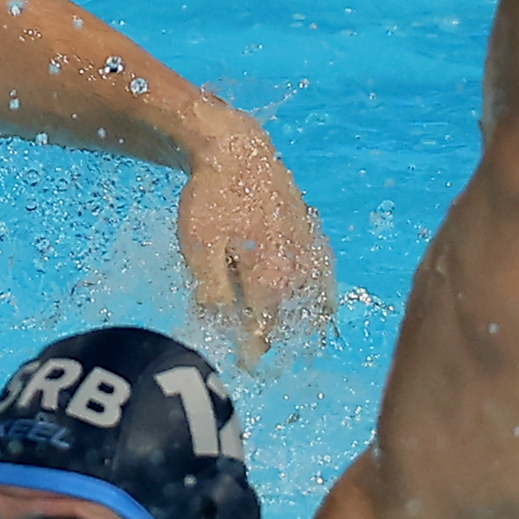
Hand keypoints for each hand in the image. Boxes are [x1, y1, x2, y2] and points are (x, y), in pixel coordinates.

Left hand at [174, 112, 338, 359]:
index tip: (244, 368)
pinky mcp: (315, 238)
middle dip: (267, 337)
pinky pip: (321, 279)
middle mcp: (298, 274)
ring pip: (304, 302)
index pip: (261, 334)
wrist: (238, 151)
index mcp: (269, 282)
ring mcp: (311, 255)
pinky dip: (315, 297)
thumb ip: (211, 295)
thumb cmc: (212, 200)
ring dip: (293, 321)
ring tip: (282, 336)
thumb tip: (220, 330)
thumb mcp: (198, 250)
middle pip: (282, 320)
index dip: (249, 353)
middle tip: (251, 351)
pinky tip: (312, 307)